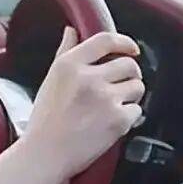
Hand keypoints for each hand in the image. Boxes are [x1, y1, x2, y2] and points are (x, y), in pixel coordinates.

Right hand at [22, 27, 143, 181]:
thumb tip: (71, 31)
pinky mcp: (118, 120)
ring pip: (137, 86)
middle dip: (129, 74)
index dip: (124, 42)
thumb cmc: (44, 119)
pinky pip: (137, 110)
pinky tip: (109, 121)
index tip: (130, 49)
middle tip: (119, 85)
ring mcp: (104, 99)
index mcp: (68, 65)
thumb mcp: (49, 80)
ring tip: (113, 105)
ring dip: (130, 95)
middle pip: (129, 64)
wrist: (45, 152)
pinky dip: (128, 116)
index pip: (105, 40)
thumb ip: (64, 52)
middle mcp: (88, 78)